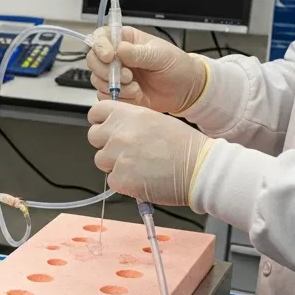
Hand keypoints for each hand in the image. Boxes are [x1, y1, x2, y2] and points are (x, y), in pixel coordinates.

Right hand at [86, 26, 207, 113]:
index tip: (109, 56)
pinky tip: (135, 95)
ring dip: (115, 86)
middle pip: (93, 59)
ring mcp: (115, 75)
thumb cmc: (176, 66)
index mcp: (126, 40)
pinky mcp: (117, 92)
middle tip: (127, 76)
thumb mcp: (161, 55)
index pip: (101, 37)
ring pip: (97, 79)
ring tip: (135, 87)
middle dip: (106, 70)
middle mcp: (116, 57)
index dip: (99, 46)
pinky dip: (118, 97)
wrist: (185, 90)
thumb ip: (139, 53)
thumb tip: (120, 49)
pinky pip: (104, 96)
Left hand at [87, 100, 213, 206]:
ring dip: (114, 164)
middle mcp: (120, 133)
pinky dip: (124, 182)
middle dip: (106, 144)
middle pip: (94, 137)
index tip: (105, 127)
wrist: (200, 169)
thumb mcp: (156, 120)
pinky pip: (112, 180)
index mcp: (129, 114)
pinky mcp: (121, 179)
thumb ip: (130, 123)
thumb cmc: (185, 147)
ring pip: (101, 160)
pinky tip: (142, 178)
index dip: (100, 121)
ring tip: (138, 165)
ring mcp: (118, 157)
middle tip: (124, 151)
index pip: (96, 112)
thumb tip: (114, 128)